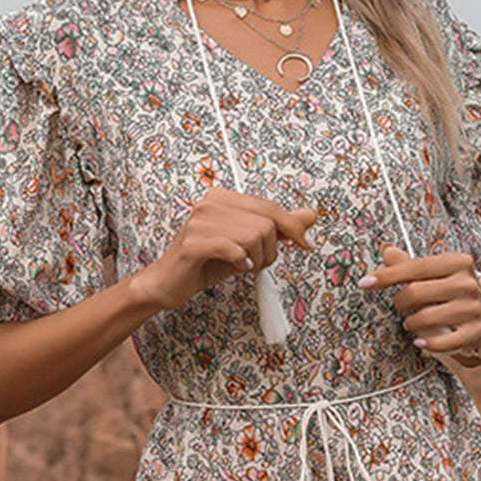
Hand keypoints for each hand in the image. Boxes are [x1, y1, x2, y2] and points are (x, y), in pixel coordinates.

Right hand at [145, 187, 317, 311]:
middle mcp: (210, 203)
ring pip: (254, 237)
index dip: (293, 227)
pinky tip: (236, 267)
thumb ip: (279, 227)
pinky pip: (234, 250)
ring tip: (243, 266)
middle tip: (258, 263)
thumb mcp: (248, 243)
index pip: (270, 207)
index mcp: (224, 197)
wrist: (169, 283)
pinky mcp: (193, 243)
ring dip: (256, 260)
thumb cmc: (207, 262)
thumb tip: (310, 215)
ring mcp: (199, 221)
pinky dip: (241, 262)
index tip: (307, 244)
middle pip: (266, 223)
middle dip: (270, 250)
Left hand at [357, 245, 480, 358]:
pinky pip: (441, 343)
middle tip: (401, 306)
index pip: (414, 267)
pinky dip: (425, 343)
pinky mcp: (475, 332)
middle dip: (400, 302)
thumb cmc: (453, 291)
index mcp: (457, 262)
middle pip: (415, 293)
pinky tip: (420, 340)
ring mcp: (473, 309)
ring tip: (412, 322)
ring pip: (425, 319)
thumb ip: (410, 265)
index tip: (365, 283)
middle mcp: (467, 283)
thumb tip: (387, 251)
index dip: (387, 276)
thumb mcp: (436, 273)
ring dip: (410, 323)